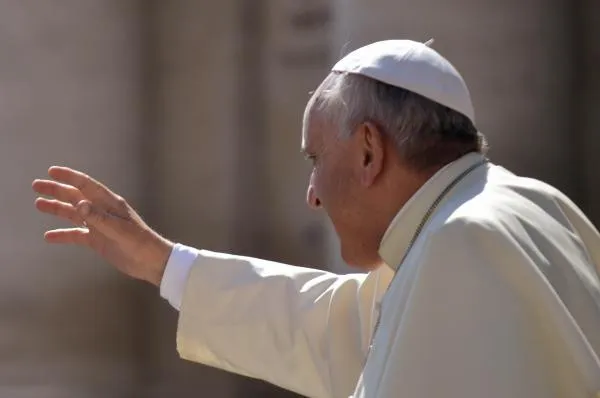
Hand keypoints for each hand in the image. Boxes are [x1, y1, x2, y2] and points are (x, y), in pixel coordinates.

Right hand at [32, 166, 172, 285]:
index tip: (51, 171)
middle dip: (57, 190)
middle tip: (36, 185)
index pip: (87, 185)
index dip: (70, 177)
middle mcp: (102, 211)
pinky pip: (76, 235)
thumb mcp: (120, 230)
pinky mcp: (98, 240)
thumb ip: (99, 218)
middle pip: (76, 197)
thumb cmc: (140, 242)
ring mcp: (99, 226)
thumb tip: (79, 204)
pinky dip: (62, 235)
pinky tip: (48, 236)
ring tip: (38, 204)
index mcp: (110, 203)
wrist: (151, 262)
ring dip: (57, 209)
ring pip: (73, 214)